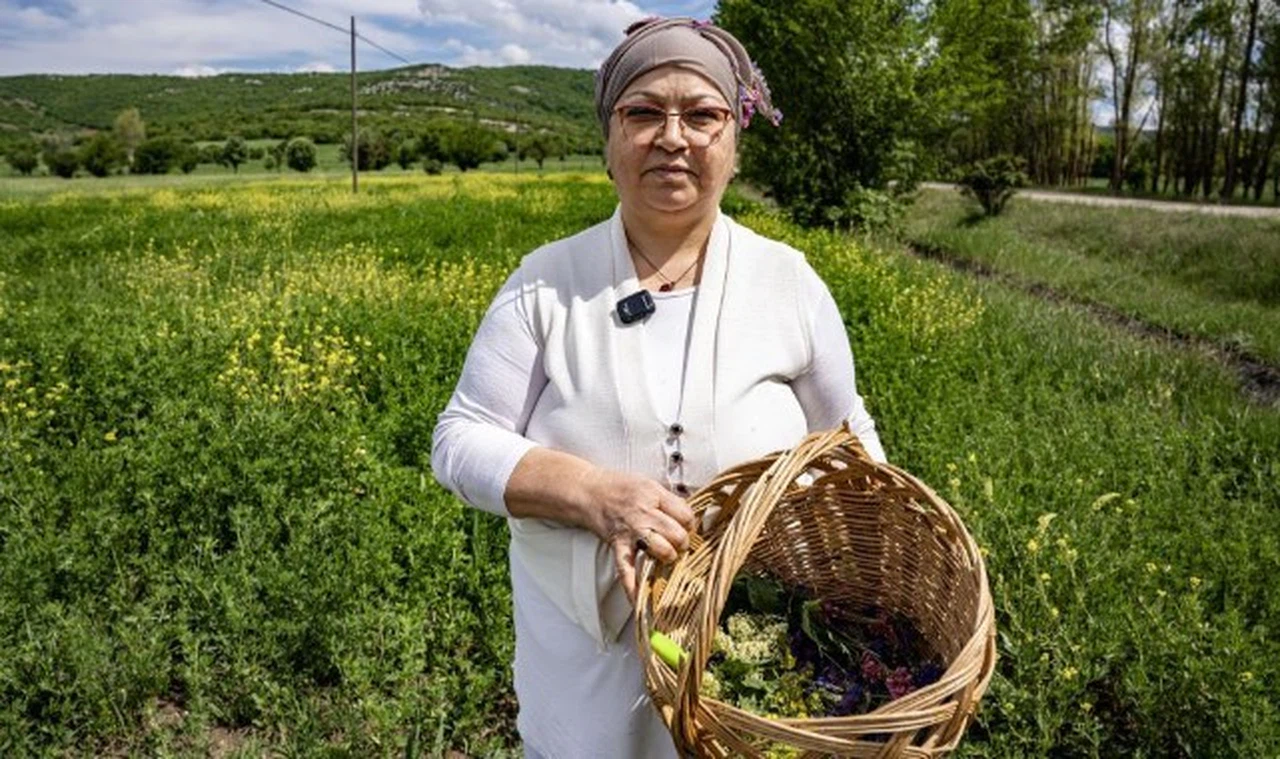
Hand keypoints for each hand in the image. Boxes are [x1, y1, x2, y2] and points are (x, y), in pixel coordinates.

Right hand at [581, 467, 695, 603]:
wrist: (588, 492)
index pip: (686, 515)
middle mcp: (644, 512)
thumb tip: (691, 519)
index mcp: (654, 494)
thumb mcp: (649, 485)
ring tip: (665, 553)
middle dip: (682, 541)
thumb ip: (669, 501)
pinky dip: (633, 587)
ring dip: (668, 555)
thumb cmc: (620, 487)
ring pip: (662, 549)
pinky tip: (639, 601)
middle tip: (677, 541)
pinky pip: (627, 569)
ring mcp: (631, 530)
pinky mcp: (618, 545)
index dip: (690, 523)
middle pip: (678, 534)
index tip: (685, 525)